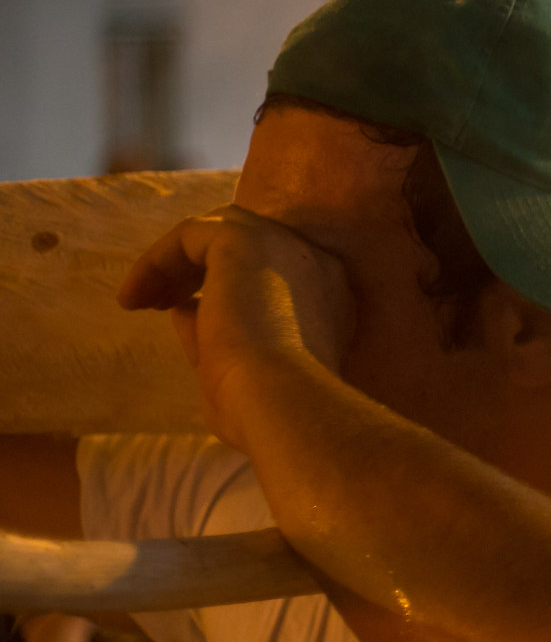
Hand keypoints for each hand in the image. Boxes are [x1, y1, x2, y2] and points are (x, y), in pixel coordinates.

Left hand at [118, 206, 355, 451]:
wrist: (283, 402)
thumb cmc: (267, 407)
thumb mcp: (243, 370)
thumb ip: (220, 335)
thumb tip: (183, 310)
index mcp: (327, 298)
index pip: (268, 276)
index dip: (222, 289)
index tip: (184, 317)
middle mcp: (314, 264)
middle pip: (245, 249)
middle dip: (196, 271)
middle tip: (156, 304)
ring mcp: (283, 246)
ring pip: (217, 234)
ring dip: (174, 263)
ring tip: (136, 300)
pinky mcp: (244, 239)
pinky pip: (190, 234)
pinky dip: (156, 260)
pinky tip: (132, 299)